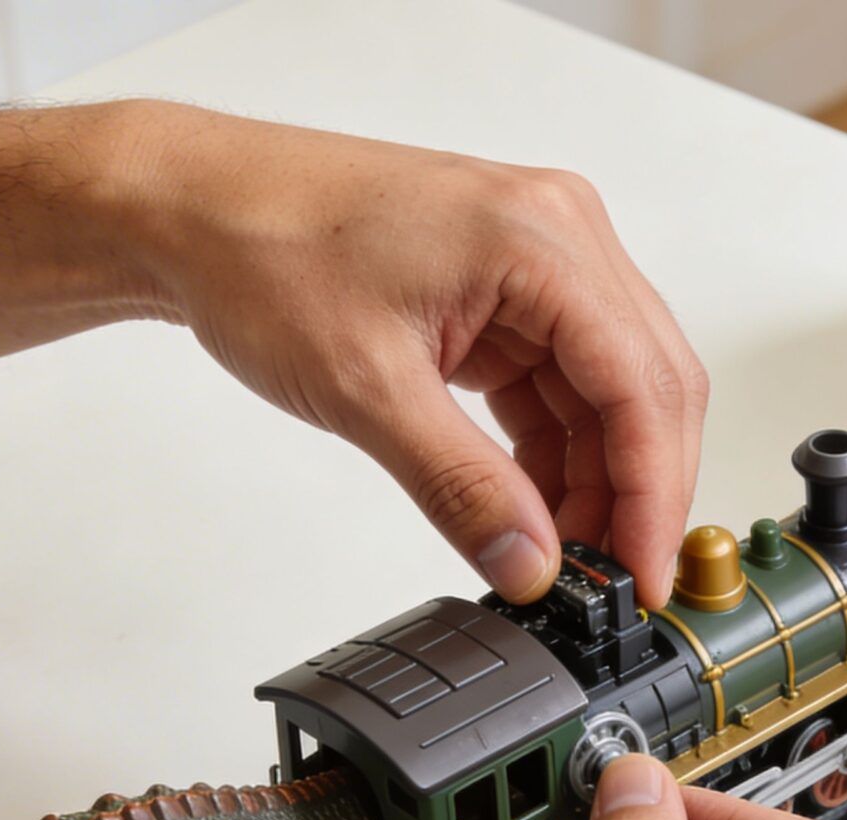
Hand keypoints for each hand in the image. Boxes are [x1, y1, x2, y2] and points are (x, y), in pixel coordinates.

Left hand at [133, 108, 706, 601]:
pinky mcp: (505, 285)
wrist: (193, 208)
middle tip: (610, 584)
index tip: (641, 577)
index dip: (653, 493)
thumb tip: (530, 565)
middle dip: (634, 491)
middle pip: (647, 383)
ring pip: (609, 387)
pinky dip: (554, 448)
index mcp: (539, 238)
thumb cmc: (263, 253)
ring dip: (594, 476)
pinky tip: (530, 507)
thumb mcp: (368, 390)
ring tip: (559, 559)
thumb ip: (462, 487)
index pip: (641, 383)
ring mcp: (535, 255)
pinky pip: (562, 378)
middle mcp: (557, 232)